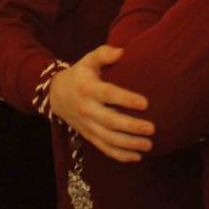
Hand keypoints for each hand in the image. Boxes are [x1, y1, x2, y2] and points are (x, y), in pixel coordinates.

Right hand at [49, 45, 154, 162]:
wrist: (56, 94)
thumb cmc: (80, 75)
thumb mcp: (88, 60)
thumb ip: (104, 54)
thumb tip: (122, 51)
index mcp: (88, 89)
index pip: (109, 95)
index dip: (126, 99)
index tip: (146, 103)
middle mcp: (87, 109)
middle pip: (110, 121)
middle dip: (131, 127)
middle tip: (152, 128)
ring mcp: (87, 125)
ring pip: (108, 139)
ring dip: (129, 144)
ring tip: (149, 145)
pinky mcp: (88, 136)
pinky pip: (104, 148)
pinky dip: (120, 155)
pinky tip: (137, 157)